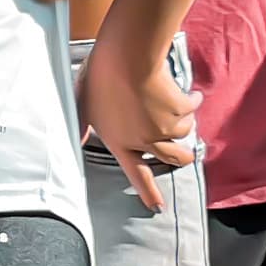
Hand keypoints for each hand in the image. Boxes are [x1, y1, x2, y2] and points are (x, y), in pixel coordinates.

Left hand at [76, 35, 197, 215]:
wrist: (127, 58)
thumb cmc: (101, 76)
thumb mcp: (83, 105)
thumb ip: (82, 127)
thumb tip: (74, 141)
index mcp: (119, 142)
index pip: (134, 173)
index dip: (148, 191)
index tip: (158, 207)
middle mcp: (143, 141)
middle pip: (173, 158)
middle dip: (183, 157)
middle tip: (186, 155)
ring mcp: (162, 128)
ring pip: (184, 132)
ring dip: (183, 119)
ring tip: (173, 102)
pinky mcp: (180, 112)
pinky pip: (191, 108)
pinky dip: (191, 100)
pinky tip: (185, 92)